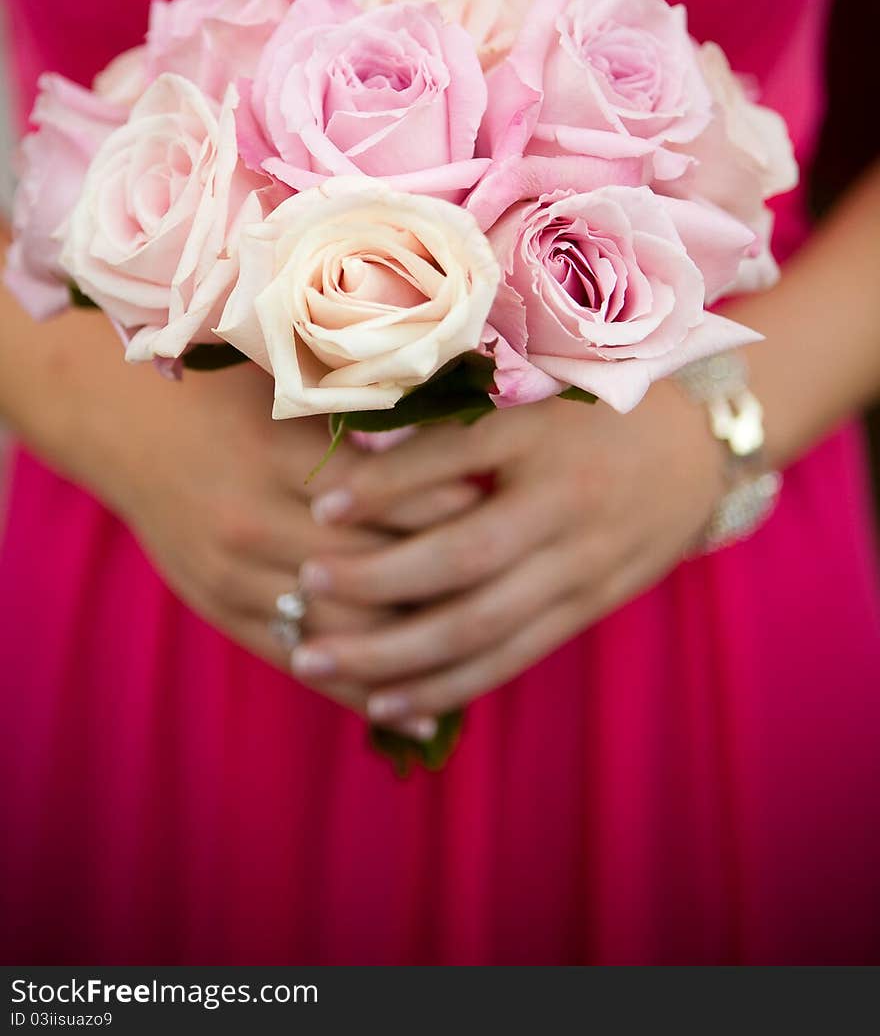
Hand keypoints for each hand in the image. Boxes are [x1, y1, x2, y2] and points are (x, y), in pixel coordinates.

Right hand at [25, 311, 476, 737]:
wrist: (126, 426)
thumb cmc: (224, 395)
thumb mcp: (287, 387)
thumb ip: (364, 408)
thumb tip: (465, 431)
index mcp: (277, 456)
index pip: (382, 497)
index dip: (447, 510)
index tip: (508, 511)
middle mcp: (253, 522)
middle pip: (370, 571)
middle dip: (446, 586)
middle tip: (518, 589)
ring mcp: (233, 576)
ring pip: (343, 633)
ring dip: (417, 652)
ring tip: (488, 656)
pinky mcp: (221, 613)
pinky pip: (303, 665)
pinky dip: (364, 694)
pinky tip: (422, 716)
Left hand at [287, 382, 725, 719]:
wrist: (694, 451)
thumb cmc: (590, 407)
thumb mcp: (532, 385)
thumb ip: (451, 409)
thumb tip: (353, 439)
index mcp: (543, 434)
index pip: (454, 459)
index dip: (384, 486)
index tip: (319, 505)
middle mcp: (564, 504)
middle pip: (462, 559)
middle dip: (376, 582)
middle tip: (301, 586)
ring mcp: (581, 565)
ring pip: (480, 626)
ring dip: (394, 653)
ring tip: (317, 659)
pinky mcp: (587, 609)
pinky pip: (511, 658)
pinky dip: (448, 686)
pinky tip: (388, 703)